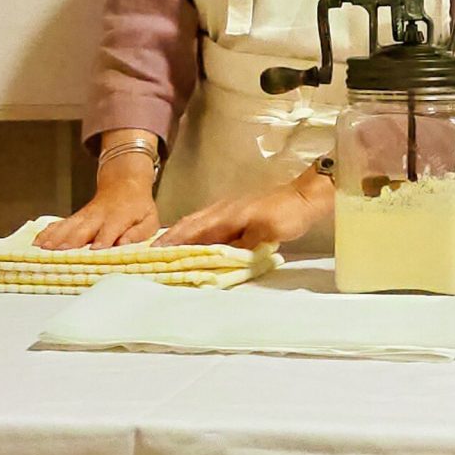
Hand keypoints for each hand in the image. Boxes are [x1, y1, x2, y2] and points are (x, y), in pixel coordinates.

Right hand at [34, 152, 158, 249]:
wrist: (125, 184)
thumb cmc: (139, 207)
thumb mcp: (149, 220)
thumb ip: (139, 233)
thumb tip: (124, 244)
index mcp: (118, 217)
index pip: (110, 230)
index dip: (103, 240)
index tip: (95, 250)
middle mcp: (98, 216)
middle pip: (83, 229)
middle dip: (71, 241)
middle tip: (59, 253)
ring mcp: (85, 216)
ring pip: (68, 226)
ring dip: (55, 238)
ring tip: (42, 249)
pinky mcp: (76, 217)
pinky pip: (60, 224)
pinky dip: (48, 232)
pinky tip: (37, 241)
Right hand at [154, 169, 333, 248]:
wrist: (303, 197)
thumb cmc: (285, 215)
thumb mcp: (264, 234)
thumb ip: (240, 246)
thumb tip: (218, 257)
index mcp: (224, 216)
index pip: (192, 231)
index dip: (173, 243)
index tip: (154, 254)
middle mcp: (221, 211)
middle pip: (188, 225)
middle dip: (169, 239)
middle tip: (152, 254)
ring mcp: (227, 209)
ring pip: (196, 223)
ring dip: (180, 235)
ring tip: (166, 249)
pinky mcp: (235, 212)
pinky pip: (207, 223)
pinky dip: (194, 232)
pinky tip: (193, 240)